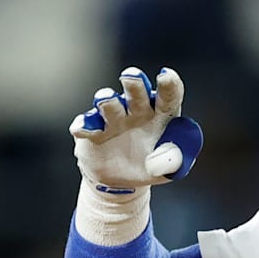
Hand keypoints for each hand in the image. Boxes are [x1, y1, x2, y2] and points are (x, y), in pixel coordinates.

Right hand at [68, 67, 203, 194]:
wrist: (123, 181)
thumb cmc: (152, 167)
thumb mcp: (170, 169)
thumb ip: (176, 161)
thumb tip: (173, 156)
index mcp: (162, 116)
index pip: (168, 97)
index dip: (169, 86)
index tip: (166, 76)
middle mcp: (137, 112)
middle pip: (137, 94)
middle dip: (134, 83)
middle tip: (131, 76)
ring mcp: (113, 120)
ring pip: (110, 105)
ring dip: (107, 100)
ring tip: (106, 98)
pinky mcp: (92, 132)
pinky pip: (87, 125)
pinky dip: (84, 125)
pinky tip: (82, 127)